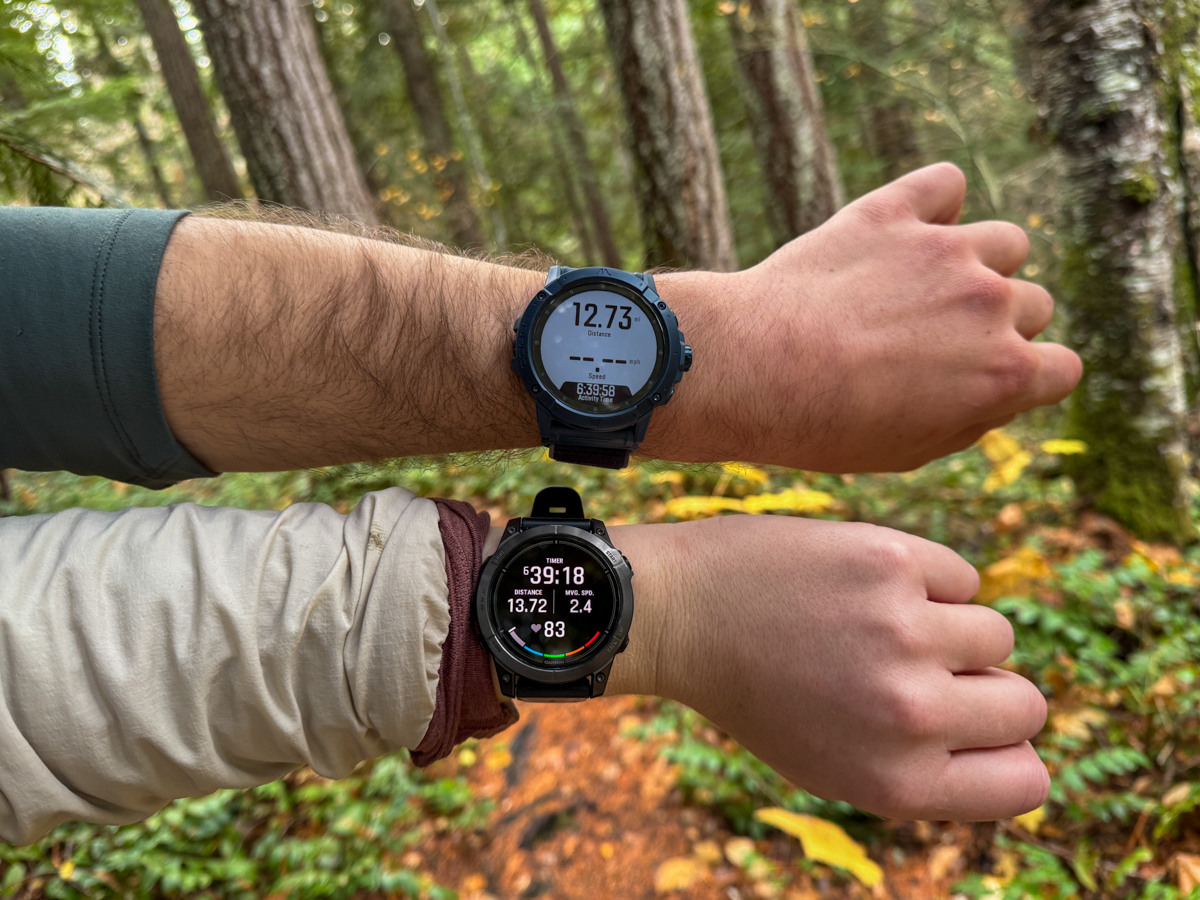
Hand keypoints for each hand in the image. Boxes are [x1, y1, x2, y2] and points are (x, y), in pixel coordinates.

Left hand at [609, 514, 1049, 821]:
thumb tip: (1020, 751)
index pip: (1027, 782)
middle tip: (919, 668)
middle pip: (1026, 704)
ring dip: (950, 628)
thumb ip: (926, 770)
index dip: (1007, 753)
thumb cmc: (758, 693)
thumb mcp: (833, 765)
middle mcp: (910, 714)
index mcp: (899, 782)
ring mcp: (905, 632)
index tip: (972, 729)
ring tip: (875, 625)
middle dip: (984, 687)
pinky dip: (927, 579)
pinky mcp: (892, 560)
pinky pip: (963, 576)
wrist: (683, 613)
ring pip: (996, 633)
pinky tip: (864, 586)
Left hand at [648, 162, 1081, 471]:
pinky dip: (933, 202)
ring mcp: (947, 251)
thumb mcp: (908, 452)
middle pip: (1033, 304)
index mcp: (1005, 374)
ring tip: (921, 286)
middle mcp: (992, 305)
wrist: (748, 371)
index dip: (1023, 378)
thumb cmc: (821, 426)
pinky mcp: (895, 211)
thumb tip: (997, 391)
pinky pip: (945, 184)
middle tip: (930, 341)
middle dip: (994, 324)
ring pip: (1006, 243)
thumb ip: (971, 417)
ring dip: (978, 263)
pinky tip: (903, 229)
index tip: (980, 381)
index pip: (1061, 368)